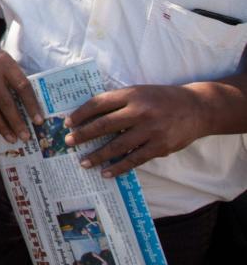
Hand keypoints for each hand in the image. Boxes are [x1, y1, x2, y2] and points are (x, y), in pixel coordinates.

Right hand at [0, 42, 41, 143]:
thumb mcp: (10, 64)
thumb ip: (18, 82)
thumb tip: (33, 110)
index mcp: (5, 63)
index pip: (22, 87)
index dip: (31, 105)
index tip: (38, 121)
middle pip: (5, 101)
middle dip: (16, 122)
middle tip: (25, 136)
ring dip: (2, 126)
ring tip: (12, 138)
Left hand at [64, 84, 205, 177]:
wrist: (197, 108)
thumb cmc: (161, 99)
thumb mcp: (139, 92)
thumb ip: (117, 102)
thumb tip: (89, 116)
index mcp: (131, 95)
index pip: (98, 103)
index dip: (81, 114)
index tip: (67, 123)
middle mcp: (139, 112)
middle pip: (104, 125)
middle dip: (83, 135)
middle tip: (68, 143)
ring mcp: (150, 130)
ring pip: (117, 145)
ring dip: (97, 155)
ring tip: (84, 162)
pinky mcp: (160, 146)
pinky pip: (134, 159)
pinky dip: (118, 167)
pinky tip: (106, 172)